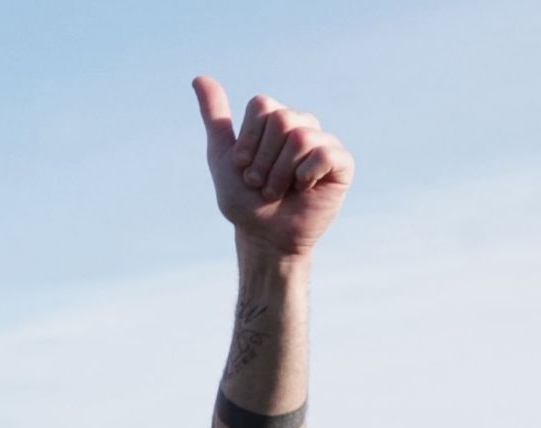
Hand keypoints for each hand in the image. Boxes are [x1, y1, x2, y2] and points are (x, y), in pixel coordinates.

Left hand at [192, 75, 352, 257]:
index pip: (262, 106)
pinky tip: (304, 189)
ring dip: (280, 174)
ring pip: (300, 137)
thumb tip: (199, 77)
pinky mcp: (342, 163)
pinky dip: (306, 176)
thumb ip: (215, 116)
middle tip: (261, 184)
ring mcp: (323, 142)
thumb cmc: (243, 199)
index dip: (248, 142)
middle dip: (262, 161)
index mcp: (274, 119)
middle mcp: (301, 125)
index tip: (243, 166)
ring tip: (279, 191)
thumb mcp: (221, 156)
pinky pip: (325, 154)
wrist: (262, 235)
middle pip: (281, 119)